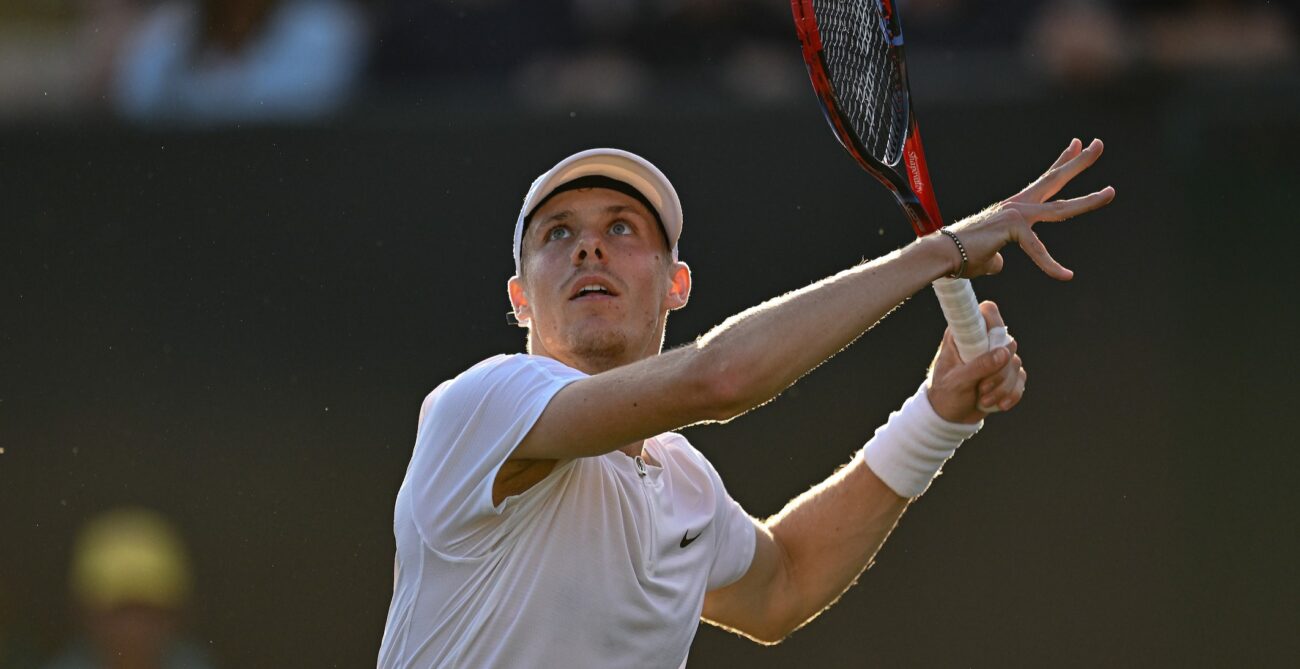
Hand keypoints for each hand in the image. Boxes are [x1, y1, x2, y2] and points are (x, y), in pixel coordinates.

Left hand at [926, 301, 1024, 423]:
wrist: (950, 417)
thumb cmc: (946, 393)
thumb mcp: (957, 381)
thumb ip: (979, 366)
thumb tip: (1005, 353)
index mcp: (964, 334)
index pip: (986, 312)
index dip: (994, 322)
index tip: (993, 344)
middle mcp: (982, 341)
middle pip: (1007, 342)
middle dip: (999, 370)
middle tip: (982, 386)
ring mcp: (996, 357)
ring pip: (1015, 363)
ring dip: (1002, 387)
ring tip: (983, 399)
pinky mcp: (1007, 373)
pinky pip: (1021, 378)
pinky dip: (1012, 394)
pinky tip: (999, 405)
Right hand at [945, 138, 1115, 279]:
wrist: (941, 255)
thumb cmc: (959, 257)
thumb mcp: (986, 257)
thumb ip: (997, 257)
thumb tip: (999, 264)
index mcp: (1013, 208)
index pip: (1043, 182)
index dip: (1061, 163)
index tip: (1077, 145)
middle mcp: (1017, 205)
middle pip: (1054, 179)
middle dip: (1079, 162)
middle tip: (1098, 144)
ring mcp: (1017, 214)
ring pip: (1060, 207)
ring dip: (1089, 200)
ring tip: (1111, 192)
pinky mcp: (1014, 228)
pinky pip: (1039, 251)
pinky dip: (1052, 267)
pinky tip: (1065, 276)